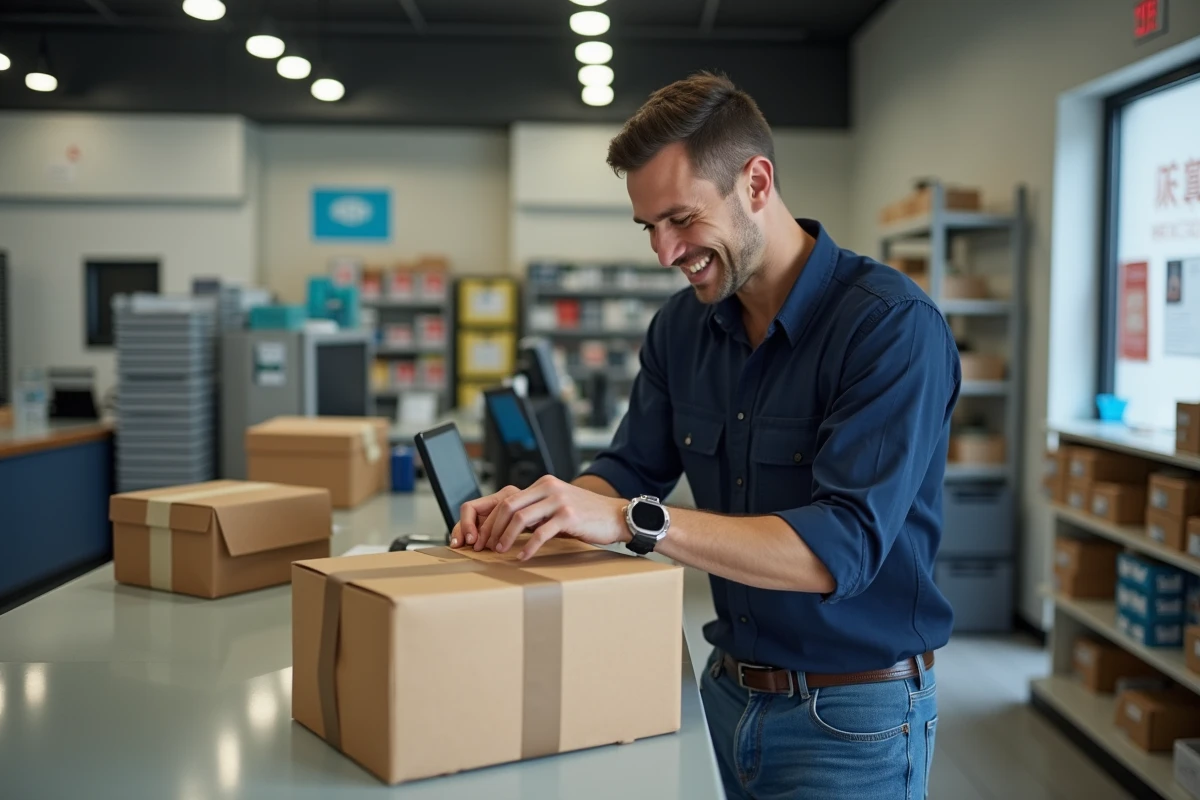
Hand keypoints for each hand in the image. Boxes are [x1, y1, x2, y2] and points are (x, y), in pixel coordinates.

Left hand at [453, 475, 630, 560]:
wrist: (616, 516)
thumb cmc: (586, 515)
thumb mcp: (558, 505)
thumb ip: (538, 509)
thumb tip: (511, 526)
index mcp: (543, 484)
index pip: (507, 499)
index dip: (491, 519)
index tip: (483, 537)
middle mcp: (549, 488)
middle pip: (508, 506)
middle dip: (492, 528)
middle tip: (485, 546)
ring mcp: (559, 501)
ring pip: (520, 518)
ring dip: (505, 536)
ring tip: (499, 550)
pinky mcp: (569, 516)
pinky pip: (541, 533)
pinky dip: (528, 546)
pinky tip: (523, 556)